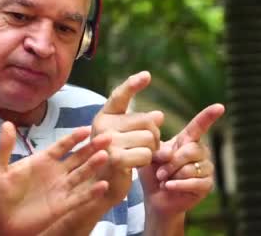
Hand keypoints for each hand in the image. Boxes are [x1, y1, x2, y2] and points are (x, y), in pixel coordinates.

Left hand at [0, 122, 110, 235]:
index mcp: (42, 160)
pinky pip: (80, 197)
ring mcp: (60, 189)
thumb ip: (5, 146)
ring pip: (82, 175)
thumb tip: (7, 123)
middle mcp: (55, 172)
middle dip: (92, 148)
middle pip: (77, 157)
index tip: (87, 129)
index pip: (62, 145)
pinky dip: (91, 192)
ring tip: (106, 157)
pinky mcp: (62, 206)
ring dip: (94, 167)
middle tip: (107, 138)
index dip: (74, 138)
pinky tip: (103, 185)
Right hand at [91, 71, 163, 204]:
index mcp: (104, 116)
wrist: (101, 185)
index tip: (147, 75)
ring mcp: (107, 141)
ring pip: (149, 138)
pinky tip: (135, 165)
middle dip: (154, 135)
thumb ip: (141, 124)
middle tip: (144, 146)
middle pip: (147, 121)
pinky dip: (147, 161)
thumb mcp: (128, 137)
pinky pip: (146, 154)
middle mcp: (102, 125)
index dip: (133, 84)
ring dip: (151, 150)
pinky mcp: (114, 158)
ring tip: (137, 156)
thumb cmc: (116, 158)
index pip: (120, 96)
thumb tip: (159, 115)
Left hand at [139, 104, 224, 216]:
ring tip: (163, 179)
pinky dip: (177, 185)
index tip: (219, 107)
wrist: (156, 196)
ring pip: (191, 168)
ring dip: (172, 175)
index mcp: (187, 140)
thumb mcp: (150, 156)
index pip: (199, 126)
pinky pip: (194, 182)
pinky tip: (168, 186)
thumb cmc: (152, 171)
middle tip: (159, 171)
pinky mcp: (207, 185)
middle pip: (190, 150)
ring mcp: (206, 168)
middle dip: (171, 162)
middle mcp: (200, 151)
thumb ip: (157, 147)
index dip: (208, 116)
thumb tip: (167, 144)